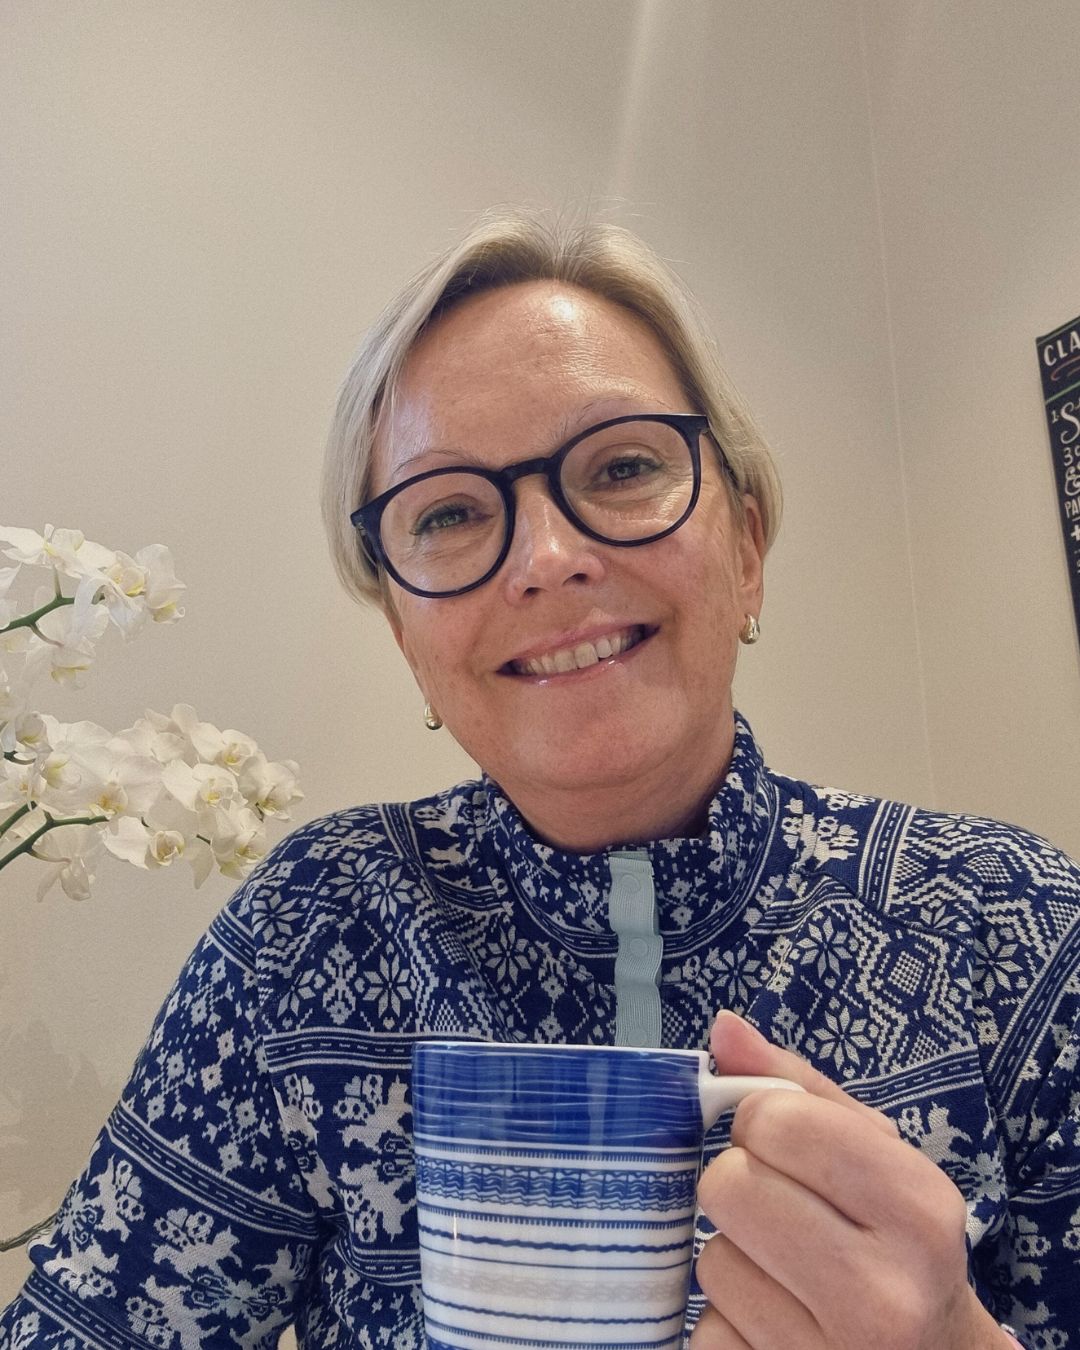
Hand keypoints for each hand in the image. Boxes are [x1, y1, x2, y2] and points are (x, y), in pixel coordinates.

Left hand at [691, 1012, 1009, 1349]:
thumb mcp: (878, 1158)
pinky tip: (775, 1321)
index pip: (774, 1120)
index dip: (765, 1125)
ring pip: (708, 1262)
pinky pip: (704, 1331)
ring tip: (787, 1272)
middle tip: (784, 1210)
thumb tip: (723, 1028)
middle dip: (742, 1186)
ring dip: (735, 1258)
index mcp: (918, 1209)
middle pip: (727, 1186)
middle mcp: (883, 1293)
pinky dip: (727, 1321)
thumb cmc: (898, 1244)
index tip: (791, 1150)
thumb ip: (798, 1086)